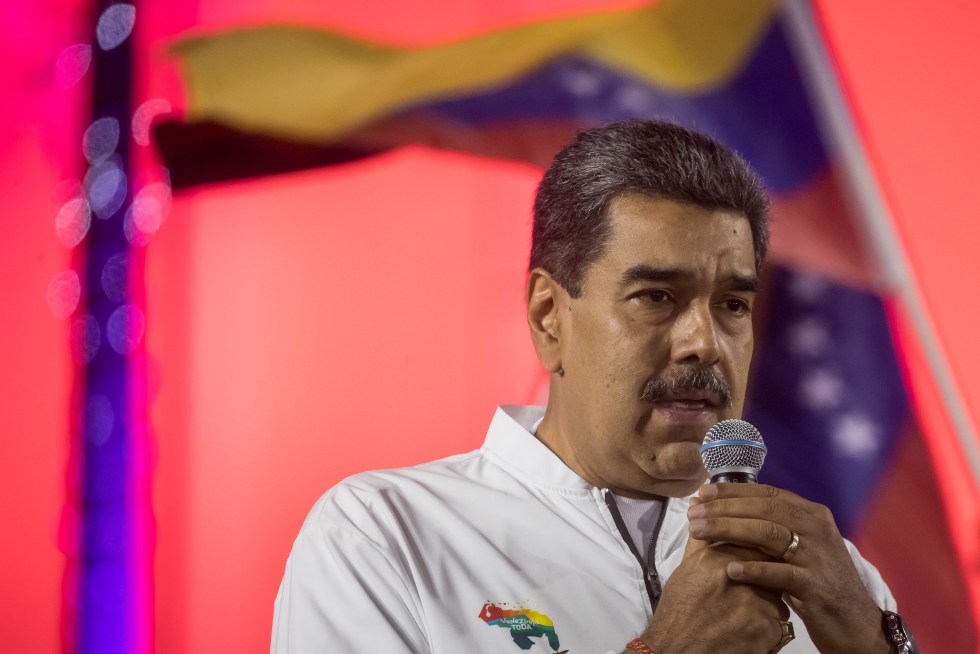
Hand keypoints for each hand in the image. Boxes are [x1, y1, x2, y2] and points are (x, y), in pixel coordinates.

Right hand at [634, 530, 790, 653]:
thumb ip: (701, 539)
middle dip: (764, 573)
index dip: (754, 546)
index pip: (750, 538)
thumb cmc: (679, 612)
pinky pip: (779, 622)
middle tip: (750, 587)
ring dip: (766, 602)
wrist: (676, 651)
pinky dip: (768, 628)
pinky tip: (747, 633)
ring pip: (776, 594)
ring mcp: (752, 602)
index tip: (753, 554)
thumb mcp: (686, 571)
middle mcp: (735, 576)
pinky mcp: (765, 628)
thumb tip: (700, 505)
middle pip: (768, 563)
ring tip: (742, 614)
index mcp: (715, 558)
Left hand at [687, 483, 890, 653]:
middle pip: (763, 509)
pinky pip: (780, 573)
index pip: (767, 493)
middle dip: (723, 508)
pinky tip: (729, 569)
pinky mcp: (816, 585)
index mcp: (812, 515)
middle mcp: (817, 529)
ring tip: (699, 532)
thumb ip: (773, 527)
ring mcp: (818, 556)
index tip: (702, 493)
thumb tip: (726, 509)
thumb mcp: (800, 548)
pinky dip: (753, 569)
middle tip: (692, 512)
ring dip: (729, 529)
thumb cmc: (818, 582)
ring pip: (768, 533)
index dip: (732, 491)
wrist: (856, 624)